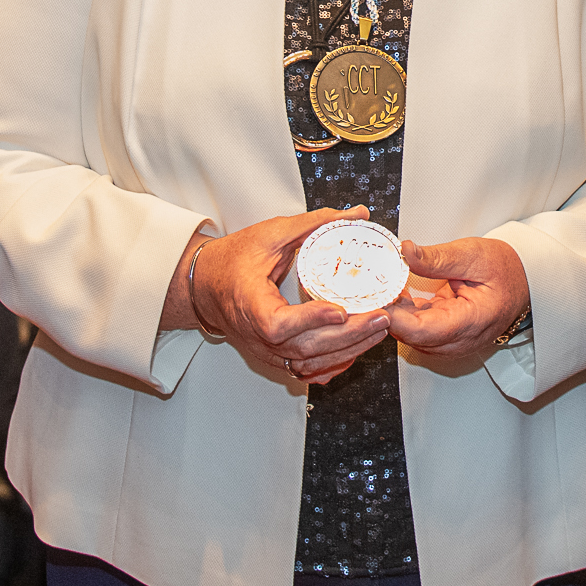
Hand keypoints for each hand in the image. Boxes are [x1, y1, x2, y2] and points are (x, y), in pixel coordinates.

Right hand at [170, 207, 393, 382]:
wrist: (205, 284)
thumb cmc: (233, 259)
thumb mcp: (270, 234)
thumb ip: (314, 224)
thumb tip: (357, 215)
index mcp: (249, 303)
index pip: (277, 324)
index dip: (309, 320)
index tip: (339, 309)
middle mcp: (256, 335)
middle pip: (303, 348)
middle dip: (348, 336)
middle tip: (380, 318)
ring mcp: (264, 351)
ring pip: (308, 363)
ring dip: (347, 351)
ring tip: (378, 331)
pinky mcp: (273, 357)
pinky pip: (304, 371)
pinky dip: (331, 365)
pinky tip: (356, 352)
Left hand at [388, 236, 529, 361]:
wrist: (524, 281)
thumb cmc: (505, 269)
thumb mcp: (472, 254)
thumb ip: (436, 258)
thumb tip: (405, 252)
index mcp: (471, 321)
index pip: (422, 331)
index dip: (393, 317)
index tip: (376, 298)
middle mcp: (461, 340)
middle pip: (411, 337)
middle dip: (389, 314)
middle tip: (372, 288)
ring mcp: (453, 343)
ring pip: (411, 338)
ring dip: (396, 316)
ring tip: (385, 288)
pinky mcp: (446, 339)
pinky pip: (418, 333)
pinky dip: (405, 316)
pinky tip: (398, 296)